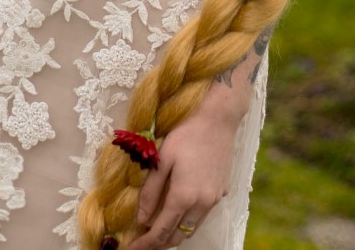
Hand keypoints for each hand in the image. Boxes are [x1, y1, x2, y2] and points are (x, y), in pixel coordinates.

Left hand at [126, 110, 236, 249]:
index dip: (145, 244)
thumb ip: (151, 191)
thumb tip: (141, 218)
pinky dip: (188, 219)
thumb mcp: (162, 159)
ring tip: (157, 228)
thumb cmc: (186, 133)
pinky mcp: (222, 192)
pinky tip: (179, 209)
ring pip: (192, 228)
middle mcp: (201, 204)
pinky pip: (203, 215)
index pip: (161, 232)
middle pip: (178, 236)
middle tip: (142, 240)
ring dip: (175, 233)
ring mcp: (214, 199)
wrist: (218, 118)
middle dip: (159, 243)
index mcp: (183, 197)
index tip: (132, 249)